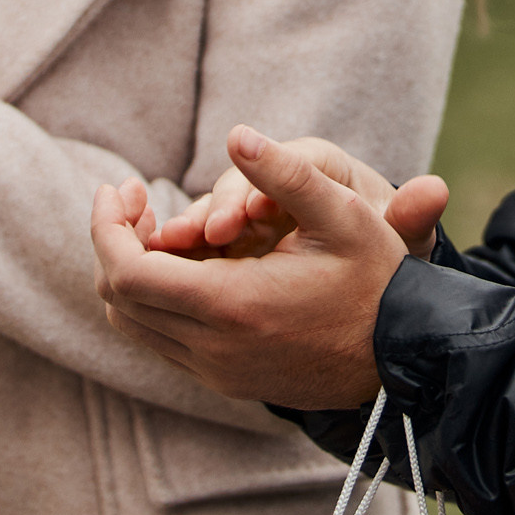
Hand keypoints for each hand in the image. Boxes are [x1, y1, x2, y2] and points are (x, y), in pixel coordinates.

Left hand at [91, 126, 445, 408]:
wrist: (408, 357)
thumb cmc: (379, 279)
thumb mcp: (343, 214)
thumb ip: (286, 173)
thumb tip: (236, 134)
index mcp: (230, 305)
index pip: (126, 273)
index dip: (106, 227)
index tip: (118, 187)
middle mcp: (213, 348)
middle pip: (119, 301)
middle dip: (112, 242)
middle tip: (131, 197)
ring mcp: (218, 371)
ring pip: (135, 325)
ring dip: (129, 272)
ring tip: (154, 224)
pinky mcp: (227, 381)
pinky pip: (163, 341)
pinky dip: (154, 299)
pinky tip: (183, 261)